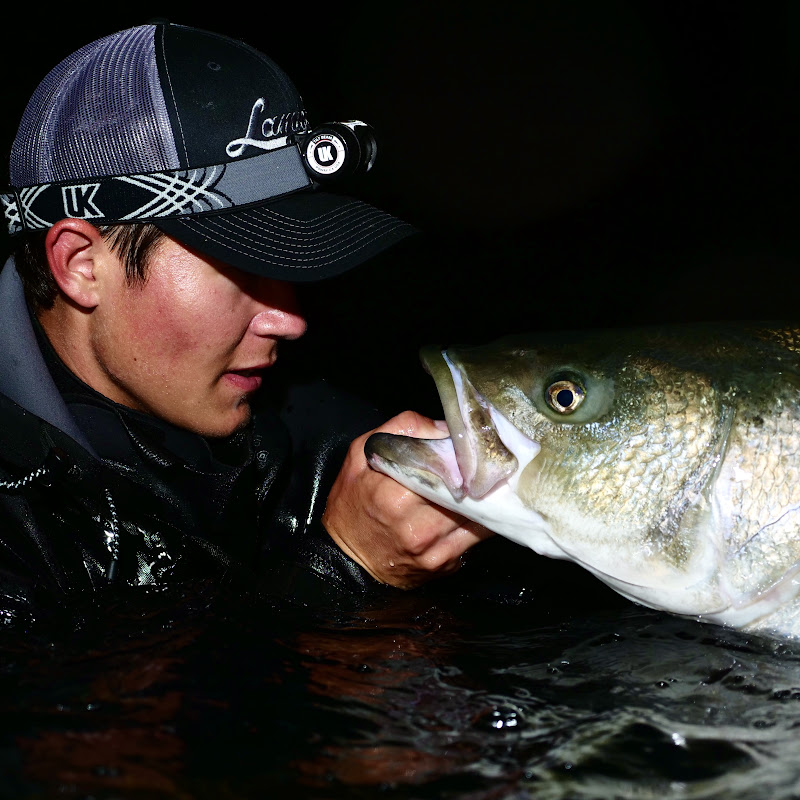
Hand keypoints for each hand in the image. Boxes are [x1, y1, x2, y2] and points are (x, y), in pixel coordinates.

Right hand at [322, 410, 492, 588]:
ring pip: (476, 515)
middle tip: (477, 465)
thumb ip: (400, 431)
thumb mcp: (360, 456)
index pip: (444, 466)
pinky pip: (475, 537)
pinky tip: (471, 511)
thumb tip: (443, 428)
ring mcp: (432, 549)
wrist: (345, 562)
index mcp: (394, 495)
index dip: (459, 454)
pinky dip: (478, 521)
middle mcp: (417, 526)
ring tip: (478, 486)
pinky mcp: (443, 565)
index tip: (463, 447)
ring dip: (481, 499)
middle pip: (465, 492)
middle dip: (474, 476)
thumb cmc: (351, 503)